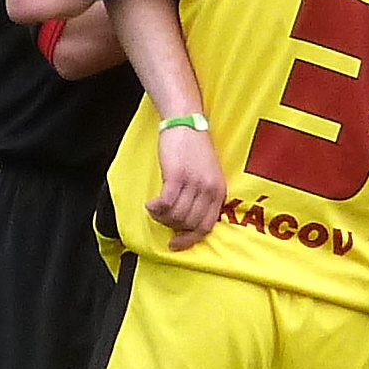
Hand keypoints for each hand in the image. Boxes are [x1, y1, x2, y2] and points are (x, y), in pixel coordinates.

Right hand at [148, 122, 224, 249]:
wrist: (187, 124)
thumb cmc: (195, 149)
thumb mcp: (208, 174)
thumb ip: (203, 195)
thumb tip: (188, 220)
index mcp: (219, 191)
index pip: (206, 226)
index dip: (189, 239)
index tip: (176, 244)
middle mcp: (208, 190)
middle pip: (188, 223)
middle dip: (172, 227)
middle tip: (161, 218)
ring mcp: (193, 183)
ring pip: (175, 216)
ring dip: (161, 217)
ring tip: (155, 208)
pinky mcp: (177, 176)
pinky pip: (165, 204)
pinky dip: (155, 208)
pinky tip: (150, 203)